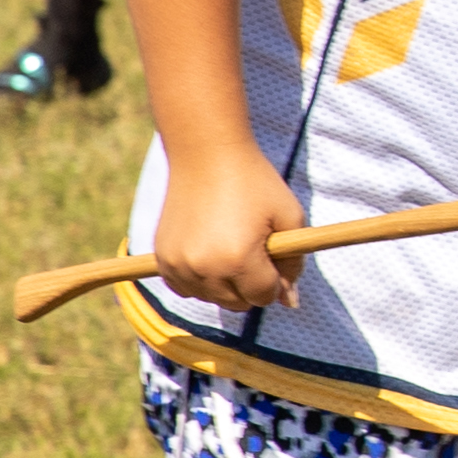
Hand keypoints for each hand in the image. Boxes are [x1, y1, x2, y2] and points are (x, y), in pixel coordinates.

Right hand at [153, 142, 304, 310]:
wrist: (207, 154)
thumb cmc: (255, 183)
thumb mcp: (289, 218)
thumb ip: (294, 264)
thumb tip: (290, 301)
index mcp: (240, 260)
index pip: (265, 296)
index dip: (277, 280)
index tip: (275, 256)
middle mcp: (205, 268)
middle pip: (238, 303)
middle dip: (252, 284)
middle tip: (255, 249)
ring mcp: (179, 265)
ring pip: (212, 298)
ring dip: (226, 284)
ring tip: (232, 246)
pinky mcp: (163, 258)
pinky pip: (186, 289)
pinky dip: (200, 280)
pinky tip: (210, 253)